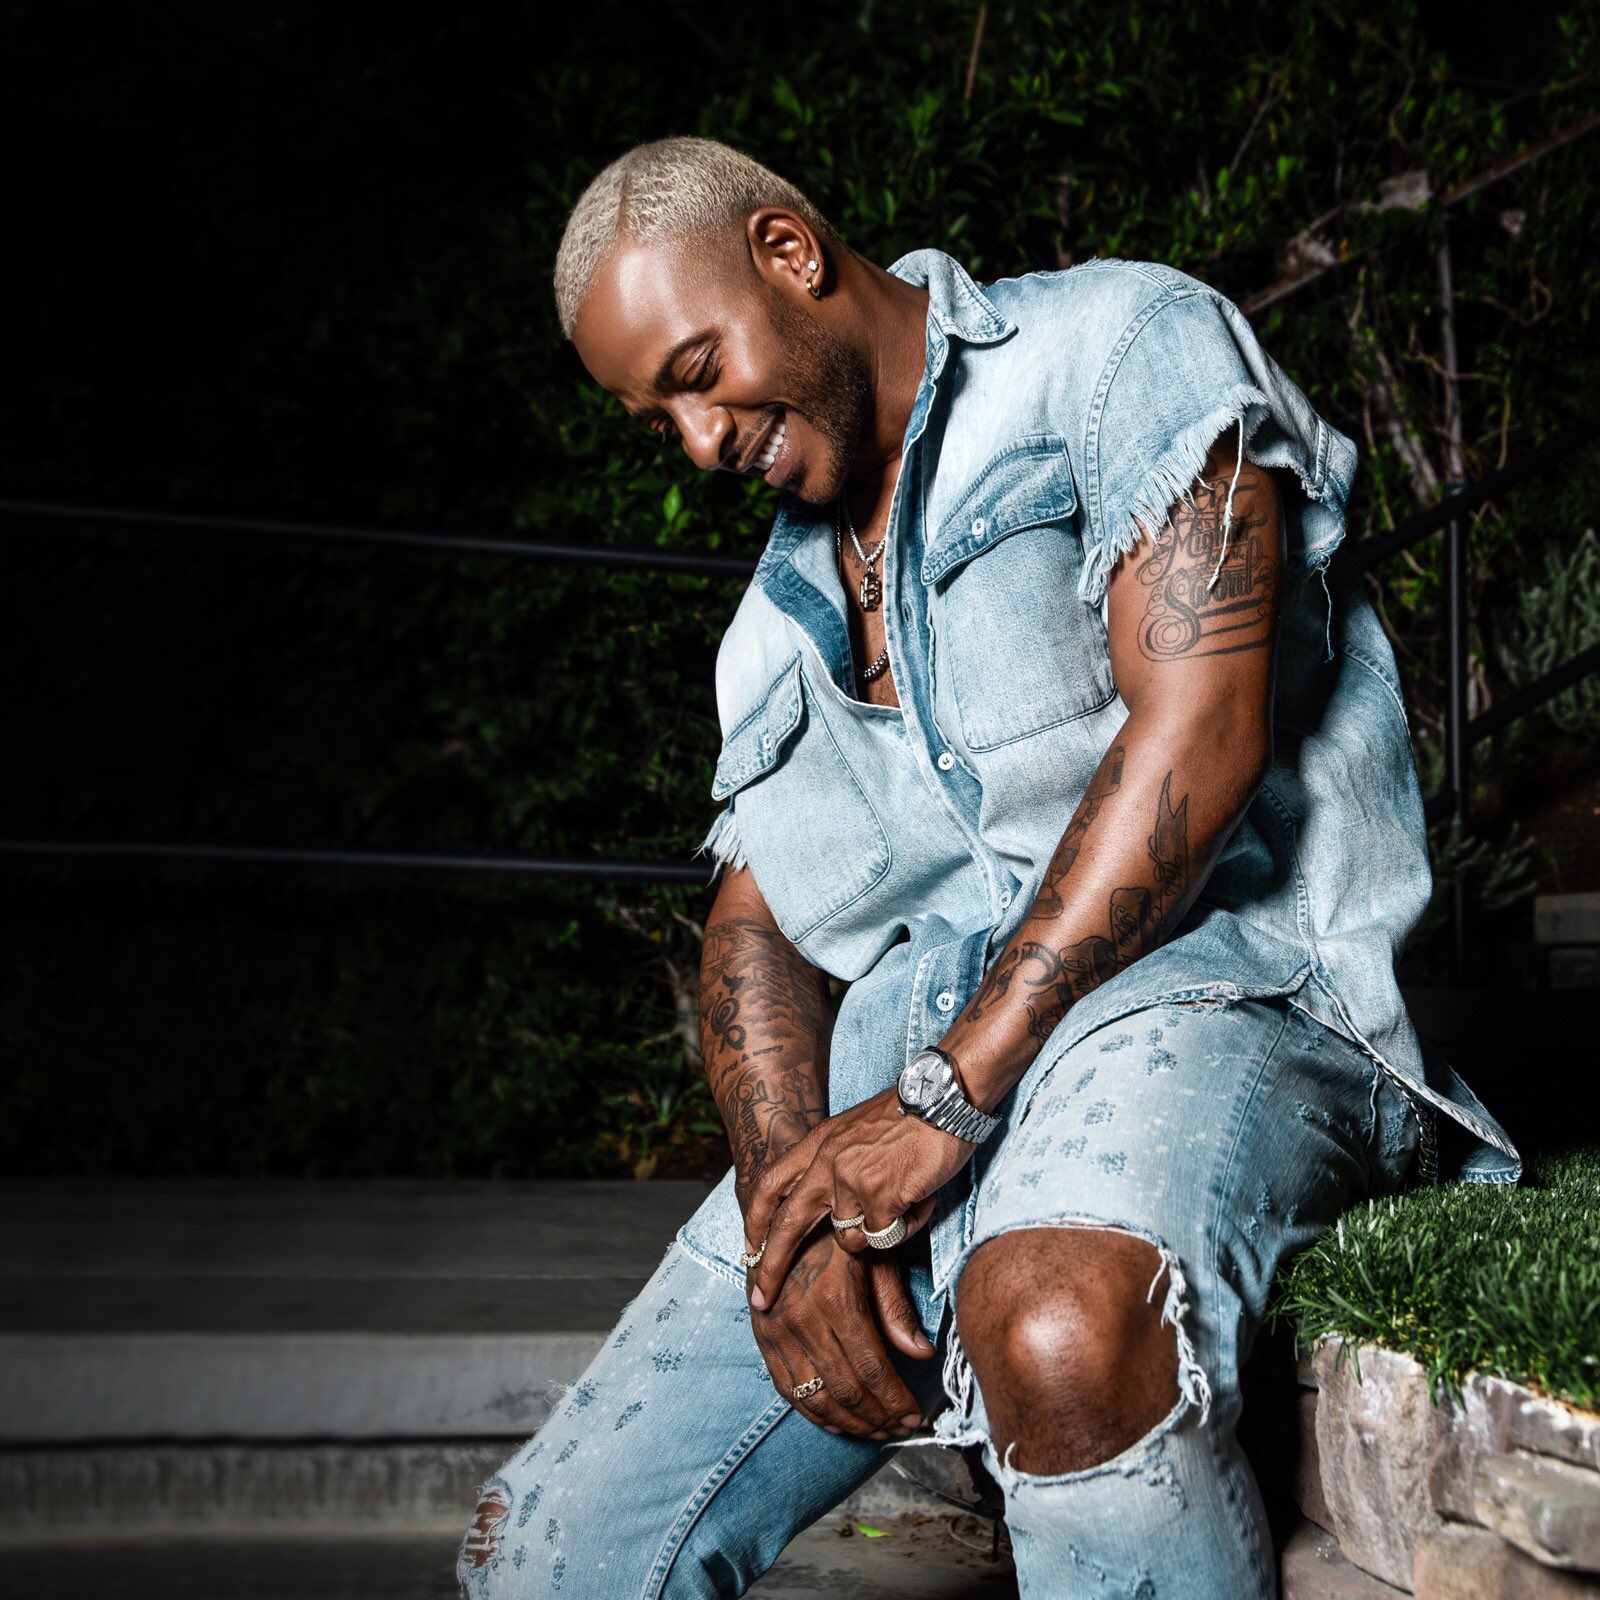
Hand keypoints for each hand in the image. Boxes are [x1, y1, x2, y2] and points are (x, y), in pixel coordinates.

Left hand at [743, 1086, 969, 1310]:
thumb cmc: (909, 1116)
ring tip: (904, 1203)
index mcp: (818, 1142)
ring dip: (877, 1233)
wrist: (943, 1096)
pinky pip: (884, 1237)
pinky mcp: (880, 1196)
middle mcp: (827, 1160)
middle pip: (788, 1224)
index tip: (748, 1248)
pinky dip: (905, 1227)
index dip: (755, 1219)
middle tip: (762, 1297)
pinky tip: (920, 1200)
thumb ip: (834, 1162)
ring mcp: (851, 1179)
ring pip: (849, 1239)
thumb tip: (826, 1206)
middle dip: (772, 1266)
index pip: (770, 1183)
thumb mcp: (854, 1131)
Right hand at [750, 1228, 933, 1437]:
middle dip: (879, 1418)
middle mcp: (801, 1320)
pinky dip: (816, 1414)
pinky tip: (840, 1423)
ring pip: (816, 1398)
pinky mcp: (762, 1338)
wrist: (781, 1216)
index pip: (872, 1369)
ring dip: (851, 1424)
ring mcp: (776, 1332)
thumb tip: (922, 1353)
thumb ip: (895, 1307)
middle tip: (903, 1429)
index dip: (897, 1401)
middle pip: (846, 1390)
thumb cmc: (837, 1235)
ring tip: (878, 1432)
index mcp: (834, 1298)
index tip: (917, 1416)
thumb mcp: (874, 1257)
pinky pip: (788, 1391)